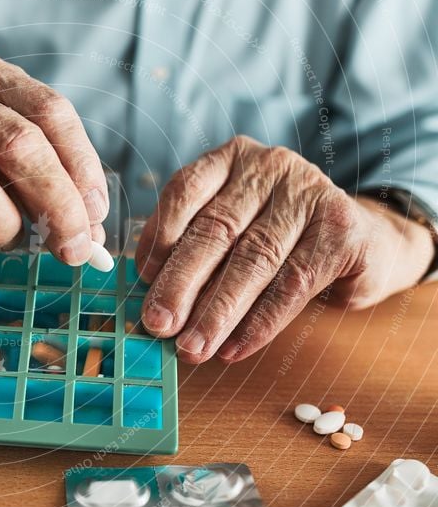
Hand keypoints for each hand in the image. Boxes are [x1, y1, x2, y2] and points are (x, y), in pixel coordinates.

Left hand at [136, 135, 434, 363]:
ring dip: (218, 311)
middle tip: (158, 325)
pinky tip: (234, 348)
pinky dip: (259, 322)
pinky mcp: (342, 229)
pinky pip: (292, 284)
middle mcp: (269, 166)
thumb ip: (192, 247)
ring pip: (253, 259)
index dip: (160, 235)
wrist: (364, 240)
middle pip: (216, 229)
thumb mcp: (232, 229)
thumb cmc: (280, 238)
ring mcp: (309, 193)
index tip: (143, 279)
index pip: (185, 190)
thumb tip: (148, 290)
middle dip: (182, 283)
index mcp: (231, 159)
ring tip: (193, 347)